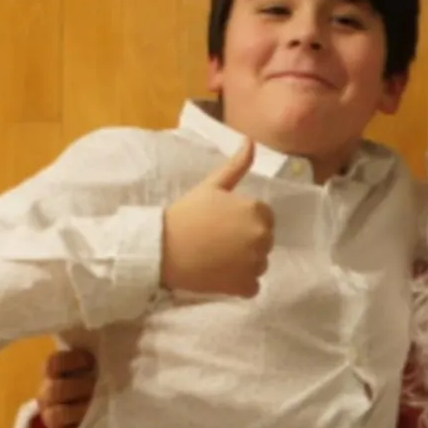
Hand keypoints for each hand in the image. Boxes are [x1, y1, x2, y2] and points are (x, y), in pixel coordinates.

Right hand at [40, 348, 96, 427]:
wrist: (83, 423)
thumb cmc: (92, 390)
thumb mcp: (93, 373)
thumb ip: (97, 363)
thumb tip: (123, 347)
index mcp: (53, 375)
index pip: (54, 363)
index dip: (71, 360)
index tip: (91, 361)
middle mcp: (48, 395)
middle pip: (56, 389)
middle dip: (79, 387)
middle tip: (97, 388)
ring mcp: (51, 419)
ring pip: (59, 414)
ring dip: (81, 411)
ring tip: (100, 409)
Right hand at [162, 138, 273, 299]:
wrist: (162, 249)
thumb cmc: (186, 214)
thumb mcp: (211, 185)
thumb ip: (236, 165)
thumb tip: (251, 141)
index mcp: (256, 210)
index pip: (265, 217)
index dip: (244, 220)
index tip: (223, 224)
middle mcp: (261, 237)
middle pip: (264, 241)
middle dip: (247, 241)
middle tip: (218, 241)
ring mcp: (255, 264)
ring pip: (260, 264)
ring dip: (245, 263)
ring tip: (217, 258)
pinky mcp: (245, 286)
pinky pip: (253, 286)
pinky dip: (240, 284)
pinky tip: (219, 274)